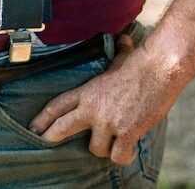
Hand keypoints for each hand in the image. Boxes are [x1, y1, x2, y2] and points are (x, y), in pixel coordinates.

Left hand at [28, 33, 177, 164]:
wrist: (159, 68)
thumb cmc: (142, 63)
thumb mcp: (121, 59)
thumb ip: (118, 53)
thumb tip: (124, 38)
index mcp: (89, 91)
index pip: (58, 105)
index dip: (44, 118)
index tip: (34, 127)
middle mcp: (94, 107)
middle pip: (62, 128)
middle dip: (51, 137)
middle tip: (45, 143)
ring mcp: (109, 121)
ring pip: (97, 149)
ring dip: (106, 148)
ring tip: (115, 142)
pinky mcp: (126, 132)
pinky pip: (119, 156)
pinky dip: (125, 155)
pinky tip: (129, 149)